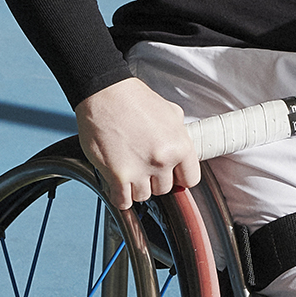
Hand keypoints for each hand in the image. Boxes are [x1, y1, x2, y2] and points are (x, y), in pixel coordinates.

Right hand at [74, 77, 201, 209]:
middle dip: (154, 179)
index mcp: (180, 145)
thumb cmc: (135, 100)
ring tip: (129, 168)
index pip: (190, 180)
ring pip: (143, 196)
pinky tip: (117, 183)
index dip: (179, 177)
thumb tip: (184, 152)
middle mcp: (162, 160)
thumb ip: (181, 135)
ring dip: (136, 187)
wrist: (105, 94)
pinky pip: (123, 202)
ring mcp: (140, 170)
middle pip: (164, 189)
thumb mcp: (171, 112)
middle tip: (143, 164)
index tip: (171, 175)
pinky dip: (119, 196)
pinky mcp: (117, 176)